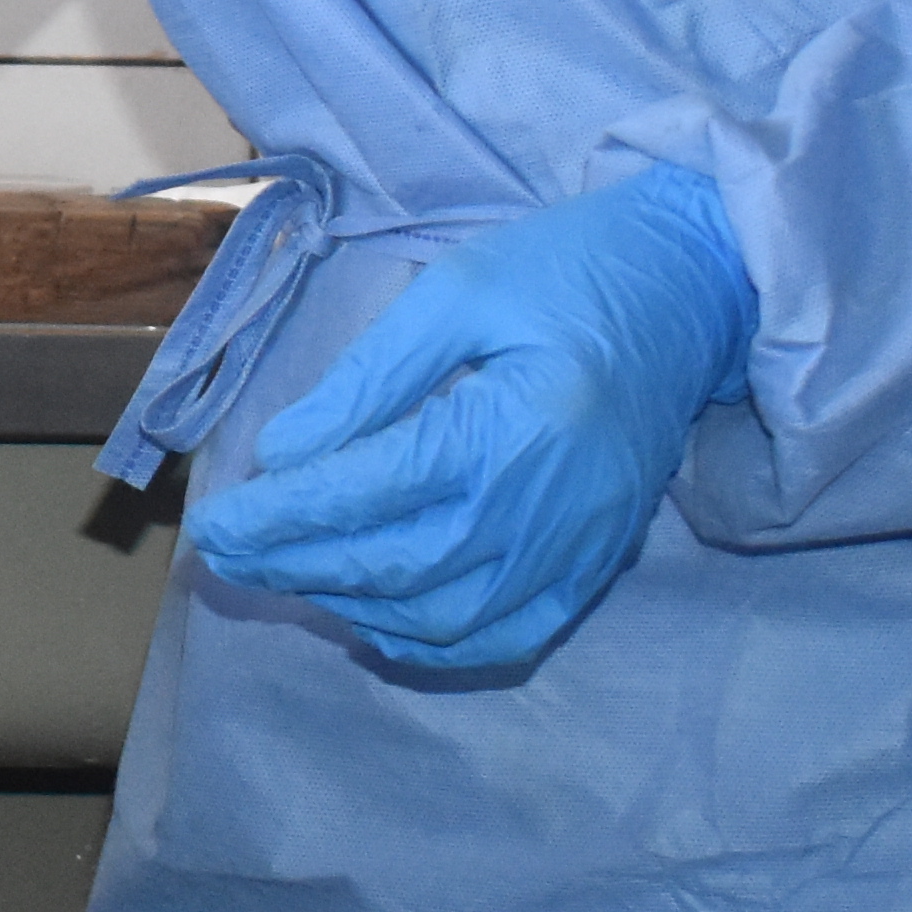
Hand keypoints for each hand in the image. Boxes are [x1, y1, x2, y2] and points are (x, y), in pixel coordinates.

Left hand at [189, 163, 754, 673]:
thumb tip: (283, 453)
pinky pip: (508, 636)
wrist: (698, 289)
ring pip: (442, 616)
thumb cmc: (569, 270)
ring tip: (285, 573)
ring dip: (352, 604)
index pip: (366, 492)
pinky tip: (375, 617)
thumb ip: (370, 378)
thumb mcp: (458, 289)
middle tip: (225, 553)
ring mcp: (578, 546)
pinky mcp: (598, 563)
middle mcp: (545, 506)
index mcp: (510, 427)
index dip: (279, 516)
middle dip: (296, 564)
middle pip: (394, 565)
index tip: (213, 522)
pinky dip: (433, 641)